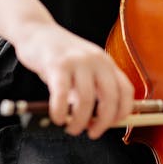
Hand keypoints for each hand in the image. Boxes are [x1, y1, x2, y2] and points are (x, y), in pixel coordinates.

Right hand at [15, 21, 134, 136]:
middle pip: (110, 97)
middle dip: (103, 121)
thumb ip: (91, 89)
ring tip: (71, 127)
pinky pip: (61, 95)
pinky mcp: (57, 64)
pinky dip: (60, 112)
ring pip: (86, 100)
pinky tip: (57, 118)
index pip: (126, 90)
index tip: (114, 124)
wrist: (36, 31)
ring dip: (79, 121)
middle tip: (92, 132)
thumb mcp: (82, 69)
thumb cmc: (58, 56)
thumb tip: (96, 120)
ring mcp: (77, 61)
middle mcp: (96, 60)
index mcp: (106, 62)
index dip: (123, 111)